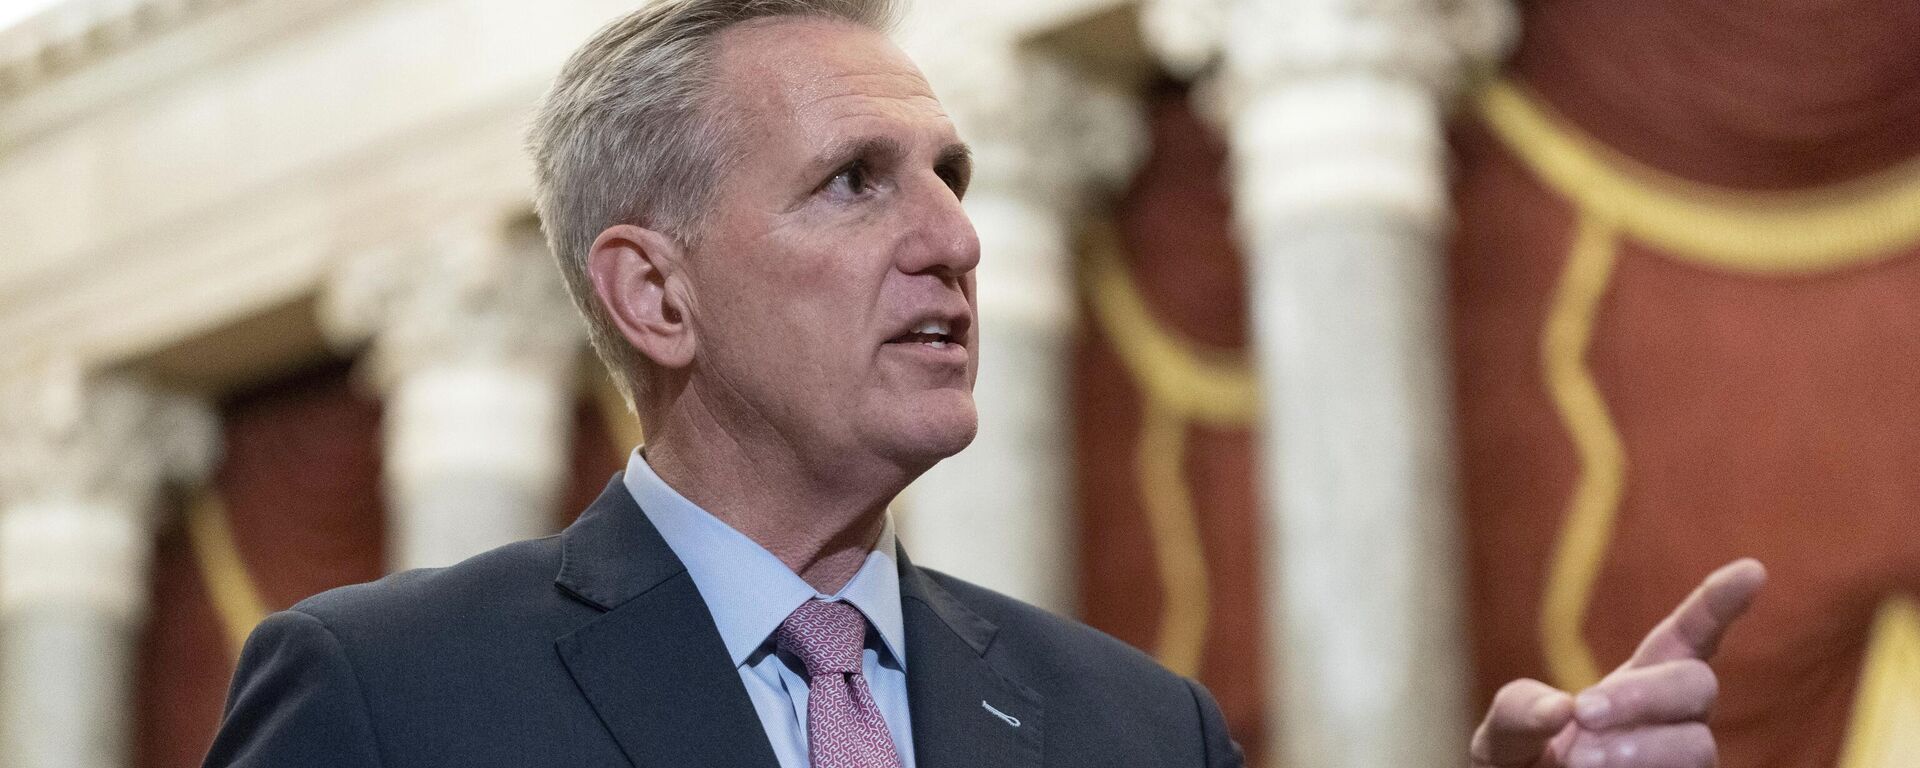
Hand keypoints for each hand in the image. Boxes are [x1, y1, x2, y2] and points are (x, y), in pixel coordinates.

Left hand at [1470, 559, 1766, 767]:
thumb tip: (1561, 711)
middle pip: (1697, 684)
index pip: (1690, 636)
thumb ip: (1519, 712)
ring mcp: (1686, 761)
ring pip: (1697, 744)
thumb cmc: (1526, 767)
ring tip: (1579, 764)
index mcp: (1638, 683)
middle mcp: (1675, 719)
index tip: (1752, 569)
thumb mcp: (1506, 734)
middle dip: (1642, 694)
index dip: (1719, 603)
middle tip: (1583, 715)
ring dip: (1635, 749)